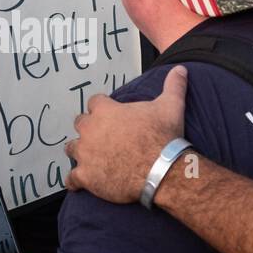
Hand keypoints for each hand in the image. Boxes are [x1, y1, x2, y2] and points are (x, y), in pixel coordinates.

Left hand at [65, 65, 187, 203]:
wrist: (161, 170)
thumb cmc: (163, 137)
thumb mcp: (171, 106)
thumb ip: (173, 85)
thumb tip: (180, 69)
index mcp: (105, 111)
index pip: (95, 102)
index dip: (102, 108)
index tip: (109, 115)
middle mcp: (90, 130)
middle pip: (80, 124)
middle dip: (89, 129)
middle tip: (102, 137)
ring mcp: (85, 154)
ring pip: (72, 149)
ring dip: (79, 152)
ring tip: (90, 158)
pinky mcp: (85, 176)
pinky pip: (71, 179)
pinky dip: (74, 181)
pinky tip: (78, 183)